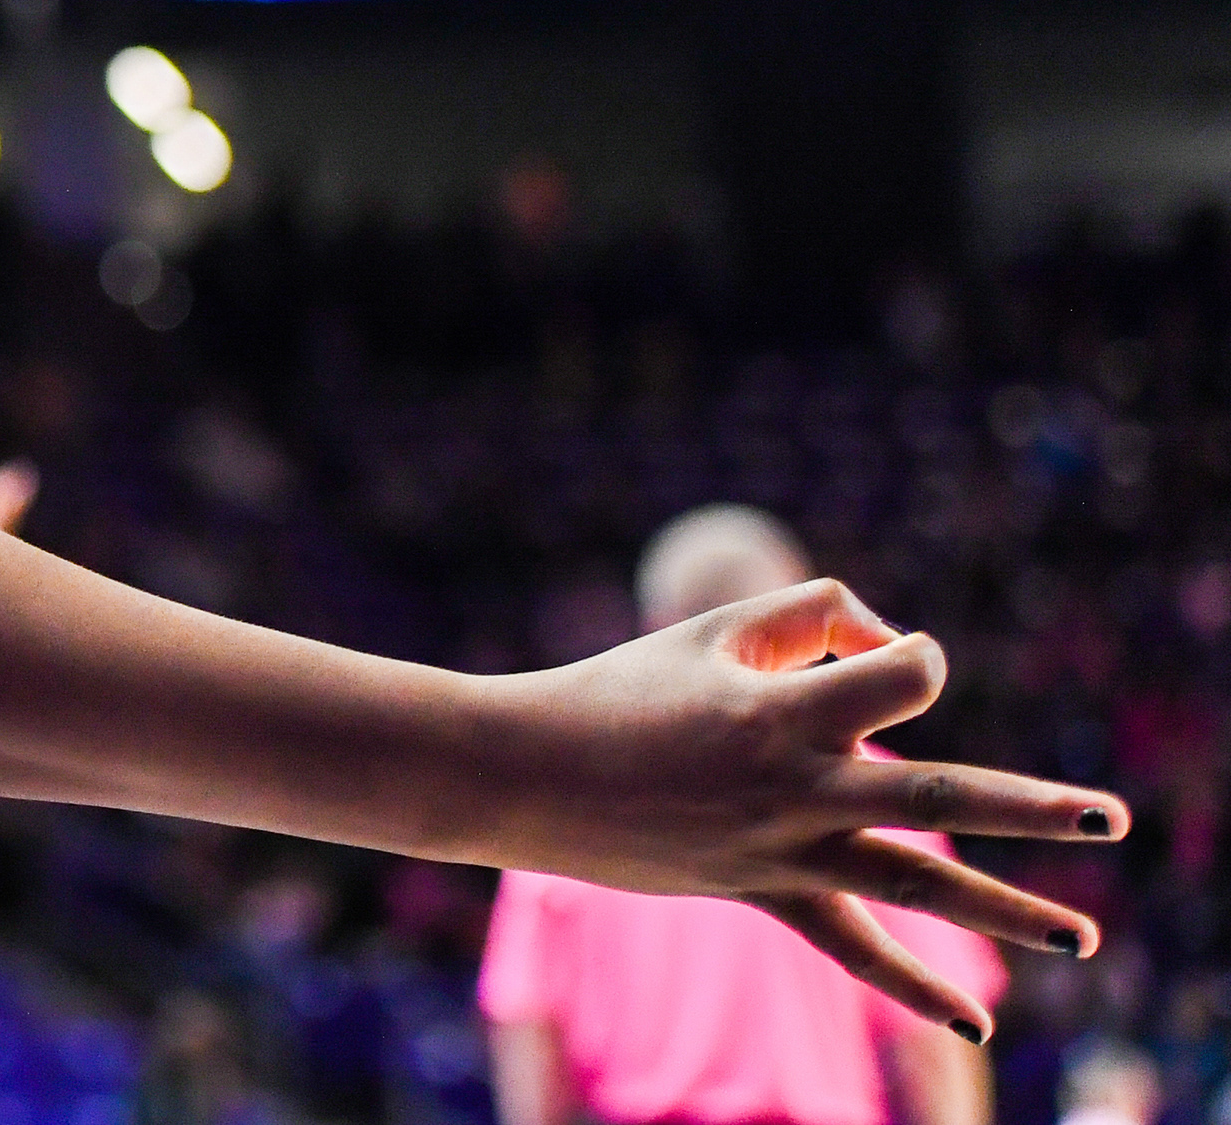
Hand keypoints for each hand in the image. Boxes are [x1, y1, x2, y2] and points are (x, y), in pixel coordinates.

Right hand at [476, 577, 1123, 1042]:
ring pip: (916, 884)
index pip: (905, 673)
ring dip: (1009, 911)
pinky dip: (913, 989)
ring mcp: (784, 850)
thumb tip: (889, 647)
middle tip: (1114, 818)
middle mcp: (798, 788)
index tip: (858, 650)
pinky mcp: (765, 892)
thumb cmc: (619, 688)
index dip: (901, 651)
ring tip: (1086, 939)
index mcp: (785, 712)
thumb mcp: (710, 631)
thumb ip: (810, 615)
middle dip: (1035, 807)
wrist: (526, 773)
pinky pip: (850, 949)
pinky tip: (976, 1027)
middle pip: (943, 798)